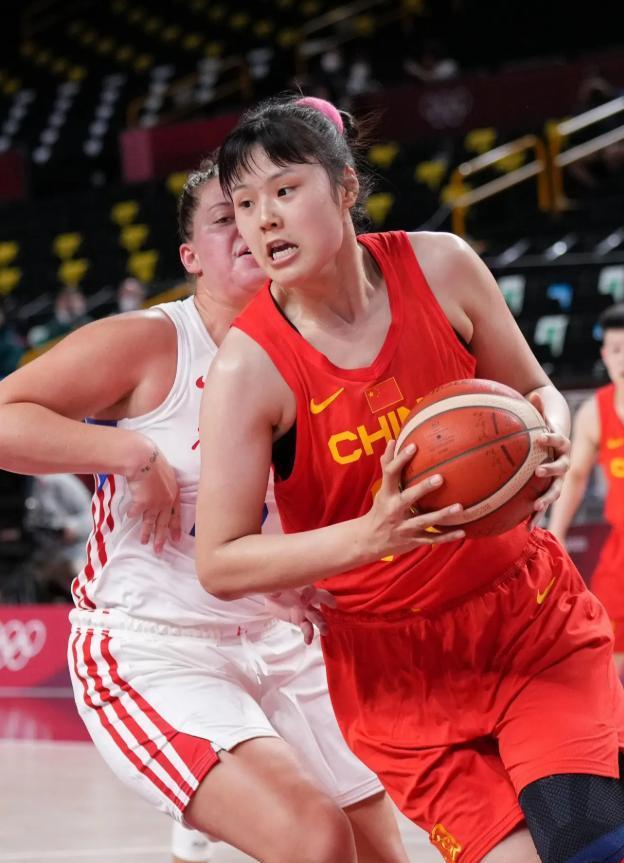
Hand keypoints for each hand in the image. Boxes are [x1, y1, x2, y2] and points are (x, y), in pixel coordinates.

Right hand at [126, 443, 181, 553]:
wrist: (143, 458)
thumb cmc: (152, 461)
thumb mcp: (164, 473)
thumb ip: (164, 485)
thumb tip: (159, 491)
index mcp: (174, 492)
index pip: (176, 514)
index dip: (176, 527)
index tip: (176, 539)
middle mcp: (166, 500)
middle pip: (164, 522)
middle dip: (161, 537)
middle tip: (159, 550)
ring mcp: (155, 502)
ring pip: (150, 521)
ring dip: (146, 533)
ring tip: (144, 542)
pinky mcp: (143, 502)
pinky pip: (135, 512)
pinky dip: (132, 513)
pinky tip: (129, 516)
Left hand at [264, 586, 336, 644]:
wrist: (269, 597)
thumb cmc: (274, 586)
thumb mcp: (272, 586)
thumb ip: (274, 590)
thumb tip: (275, 593)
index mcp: (301, 585)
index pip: (309, 588)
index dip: (308, 594)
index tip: (302, 601)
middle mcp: (306, 597)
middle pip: (321, 597)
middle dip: (327, 600)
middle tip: (332, 605)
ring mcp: (305, 609)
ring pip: (317, 616)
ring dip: (322, 623)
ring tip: (325, 631)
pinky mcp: (300, 620)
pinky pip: (307, 628)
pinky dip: (309, 634)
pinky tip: (308, 641)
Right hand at [363, 440, 464, 557]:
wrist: (370, 540)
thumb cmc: (380, 509)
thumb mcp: (381, 489)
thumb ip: (388, 467)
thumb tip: (392, 441)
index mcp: (386, 495)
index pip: (391, 473)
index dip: (401, 459)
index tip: (413, 446)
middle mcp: (394, 510)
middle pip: (408, 497)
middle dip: (423, 489)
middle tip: (440, 478)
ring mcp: (404, 527)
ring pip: (424, 520)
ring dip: (442, 514)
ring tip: (459, 507)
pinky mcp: (413, 540)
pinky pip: (432, 538)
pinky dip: (447, 536)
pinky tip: (463, 531)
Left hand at [528, 392, 570, 526]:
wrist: (556, 440)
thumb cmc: (545, 425)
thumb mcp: (542, 415)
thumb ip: (538, 407)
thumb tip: (533, 393)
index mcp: (560, 443)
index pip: (558, 440)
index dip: (550, 438)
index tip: (539, 436)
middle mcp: (562, 462)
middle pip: (560, 467)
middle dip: (550, 471)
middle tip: (538, 472)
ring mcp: (557, 478)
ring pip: (554, 490)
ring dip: (546, 499)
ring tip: (535, 507)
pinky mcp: (548, 489)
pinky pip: (543, 503)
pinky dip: (535, 516)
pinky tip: (525, 528)